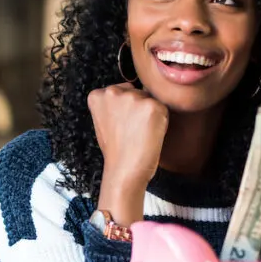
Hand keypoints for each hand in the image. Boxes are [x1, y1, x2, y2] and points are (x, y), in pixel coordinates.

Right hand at [88, 83, 168, 223]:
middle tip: (130, 131)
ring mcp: (133, 97)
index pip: (121, 91)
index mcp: (97, 95)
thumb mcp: (103, 121)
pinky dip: (161, 122)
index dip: (125, 109)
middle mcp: (113, 92)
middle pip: (137, 92)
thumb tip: (133, 91)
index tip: (120, 125)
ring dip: (150, 115)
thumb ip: (112, 104)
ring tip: (139, 134)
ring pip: (150, 100)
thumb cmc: (116, 150)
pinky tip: (148, 134)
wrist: (124, 171)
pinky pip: (163, 108)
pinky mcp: (152, 106)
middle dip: (138, 109)